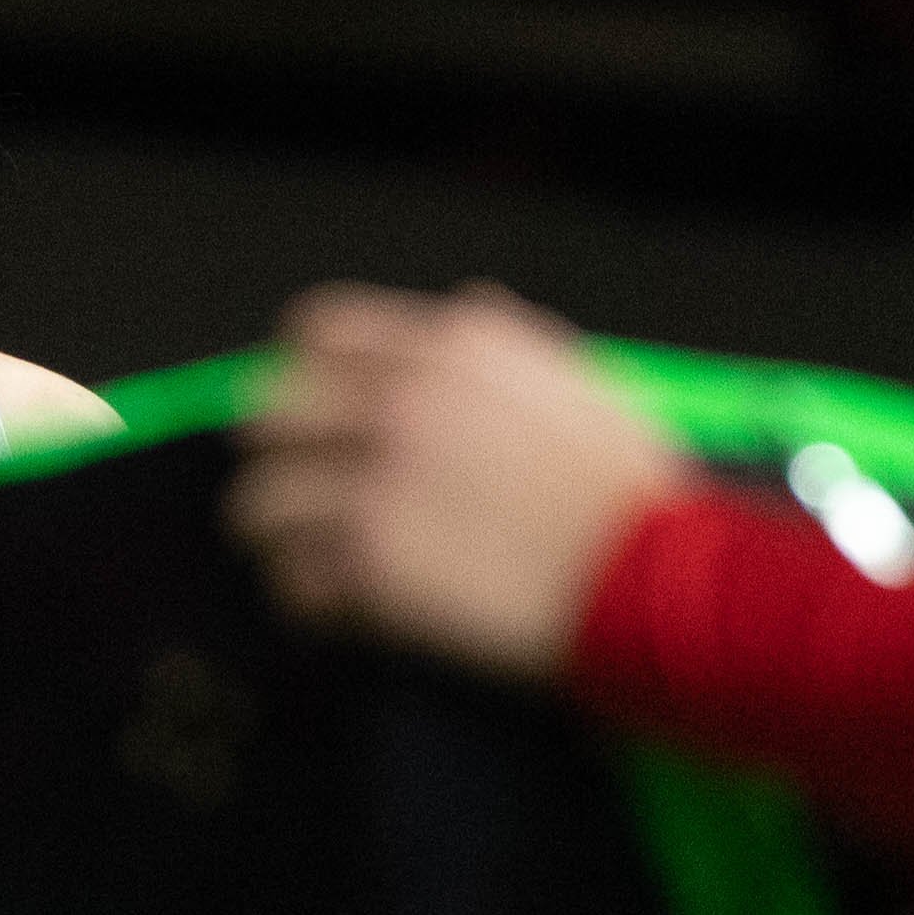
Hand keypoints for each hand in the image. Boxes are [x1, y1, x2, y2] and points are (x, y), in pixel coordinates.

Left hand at [228, 282, 692, 682]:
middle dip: (280, 459)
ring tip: (315, 563)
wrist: (653, 580)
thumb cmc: (632, 492)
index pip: (316, 332)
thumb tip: (472, 303)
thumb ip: (515, 341)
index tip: (304, 416)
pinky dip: (310, 600)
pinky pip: (293, 580)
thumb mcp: (581, 380)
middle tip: (300, 500)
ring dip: (282, 538)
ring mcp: (380, 482)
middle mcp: (403, 401)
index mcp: (452, 348)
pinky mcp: (373, 563)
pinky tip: (342, 611)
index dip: (298, 376)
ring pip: (260, 504)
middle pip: (267, 415)